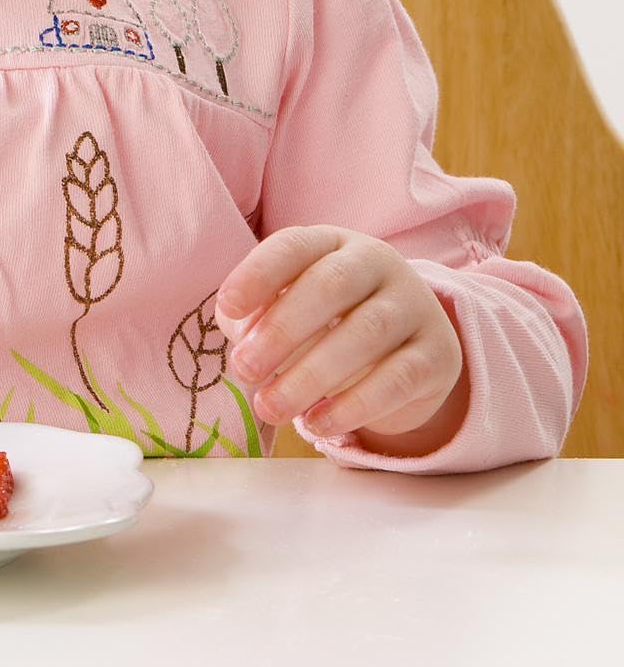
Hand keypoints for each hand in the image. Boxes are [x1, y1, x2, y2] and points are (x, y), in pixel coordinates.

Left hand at [215, 225, 468, 451]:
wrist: (406, 349)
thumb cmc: (326, 321)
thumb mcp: (288, 307)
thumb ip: (256, 316)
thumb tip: (241, 336)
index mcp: (331, 242)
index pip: (293, 246)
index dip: (258, 273)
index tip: (228, 307)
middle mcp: (377, 263)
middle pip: (331, 285)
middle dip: (282, 329)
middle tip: (244, 369)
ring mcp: (414, 305)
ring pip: (365, 333)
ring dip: (310, 375)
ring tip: (270, 407)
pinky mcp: (438, 354)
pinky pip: (397, 378)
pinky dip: (353, 405)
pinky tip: (316, 424)